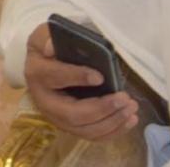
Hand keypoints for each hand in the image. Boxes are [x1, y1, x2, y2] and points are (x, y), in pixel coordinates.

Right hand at [24, 23, 139, 140]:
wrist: (43, 65)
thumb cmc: (48, 48)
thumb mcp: (44, 35)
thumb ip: (48, 38)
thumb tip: (52, 47)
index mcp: (38, 74)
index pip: (56, 78)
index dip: (77, 77)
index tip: (100, 77)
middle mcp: (45, 102)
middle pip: (73, 114)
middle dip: (101, 109)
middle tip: (124, 98)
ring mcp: (58, 118)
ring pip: (85, 129)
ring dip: (111, 122)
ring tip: (131, 108)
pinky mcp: (71, 126)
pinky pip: (92, 135)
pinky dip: (113, 131)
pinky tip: (129, 120)